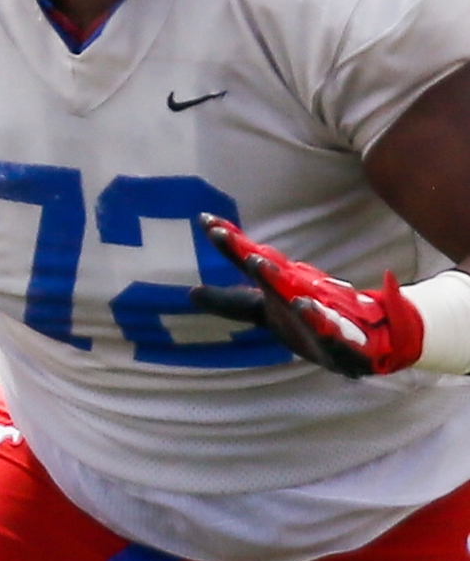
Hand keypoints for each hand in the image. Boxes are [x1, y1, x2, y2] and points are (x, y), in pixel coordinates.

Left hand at [188, 213, 424, 377]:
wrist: (370, 340)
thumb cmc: (308, 318)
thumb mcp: (265, 311)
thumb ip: (231, 302)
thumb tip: (190, 293)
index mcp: (279, 284)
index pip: (249, 260)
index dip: (228, 242)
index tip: (204, 219)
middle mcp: (297, 290)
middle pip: (267, 269)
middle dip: (245, 252)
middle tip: (220, 233)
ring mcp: (318, 309)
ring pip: (294, 290)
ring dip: (275, 276)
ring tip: (255, 262)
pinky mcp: (339, 335)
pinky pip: (327, 324)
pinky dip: (315, 314)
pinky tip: (302, 304)